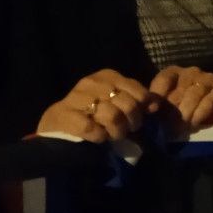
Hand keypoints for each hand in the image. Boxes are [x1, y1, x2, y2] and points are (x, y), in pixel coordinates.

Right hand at [36, 69, 155, 142]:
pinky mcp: (64, 115)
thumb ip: (138, 102)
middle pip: (129, 105)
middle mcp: (92, 82)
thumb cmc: (94, 114)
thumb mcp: (118, 103)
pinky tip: (97, 137)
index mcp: (108, 76)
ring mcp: (76, 97)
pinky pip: (92, 128)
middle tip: (123, 130)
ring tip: (111, 135)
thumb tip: (155, 104)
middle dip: (131, 123)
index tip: (134, 120)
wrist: (58, 126)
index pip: (140, 93)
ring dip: (116, 131)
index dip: (141, 110)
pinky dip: (99, 136)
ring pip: (112, 116)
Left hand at [149, 65, 212, 138]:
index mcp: (173, 73)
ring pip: (195, 94)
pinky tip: (195, 122)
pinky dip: (201, 112)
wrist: (207, 116)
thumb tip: (149, 110)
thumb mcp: (163, 106)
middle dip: (174, 111)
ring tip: (182, 127)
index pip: (163, 80)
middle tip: (170, 127)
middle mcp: (191, 72)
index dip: (159, 97)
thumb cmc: (179, 111)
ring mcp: (208, 79)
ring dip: (187, 113)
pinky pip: (211, 100)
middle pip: (179, 89)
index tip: (155, 112)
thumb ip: (154, 105)